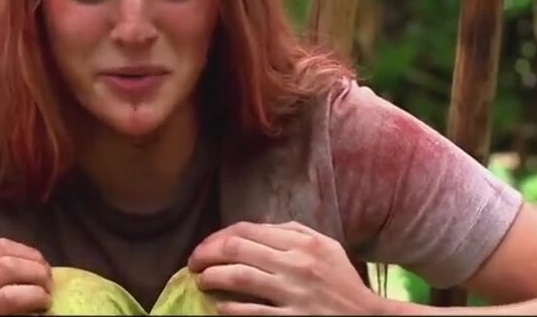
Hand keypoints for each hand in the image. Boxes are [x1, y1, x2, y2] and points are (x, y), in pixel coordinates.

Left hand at [188, 221, 404, 314]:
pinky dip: (230, 308)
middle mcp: (297, 263)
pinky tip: (221, 307)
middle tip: (193, 263)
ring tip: (201, 282)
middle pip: (237, 248)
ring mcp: (293, 293)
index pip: (247, 230)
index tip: (206, 247)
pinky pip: (252, 311)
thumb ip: (294, 233)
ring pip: (238, 277)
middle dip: (206, 254)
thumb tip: (258, 227)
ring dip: (212, 278)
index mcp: (303, 242)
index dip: (218, 236)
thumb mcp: (326, 248)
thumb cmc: (343, 282)